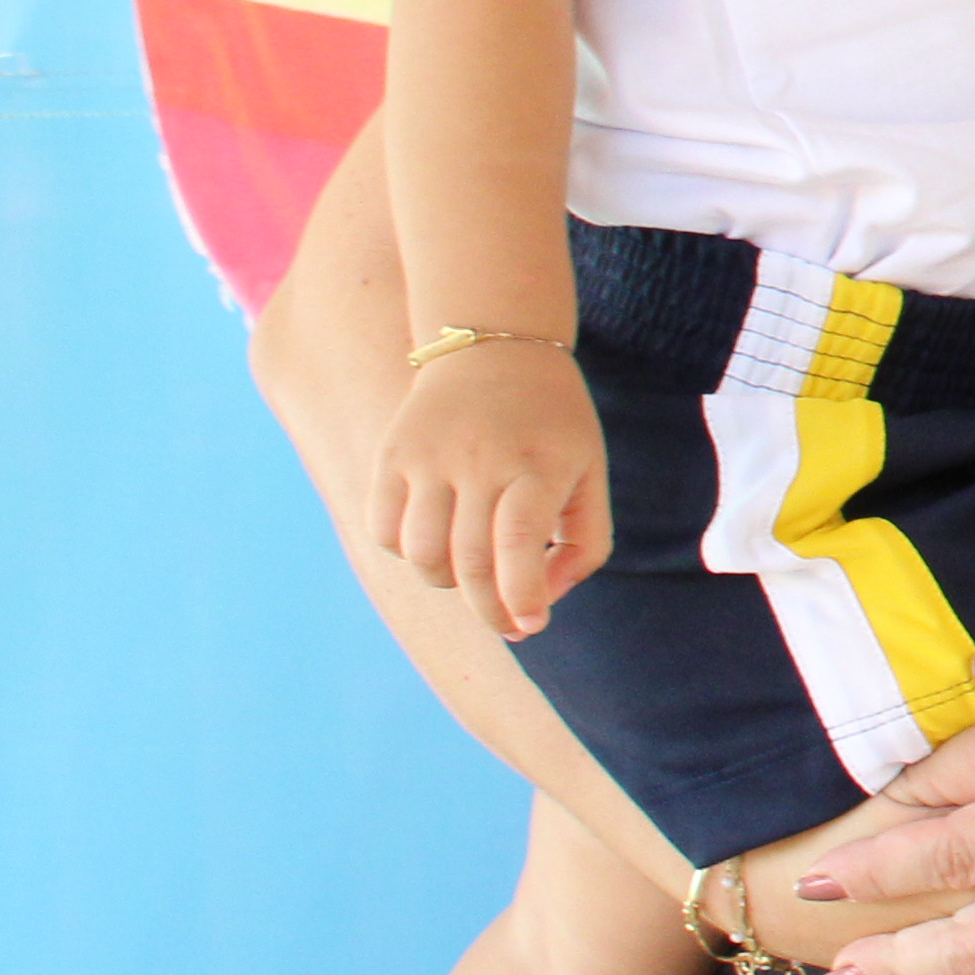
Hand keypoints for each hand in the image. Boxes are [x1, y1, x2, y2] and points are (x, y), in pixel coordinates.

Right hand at [370, 345, 608, 637]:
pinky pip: (384, 532)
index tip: (530, 626)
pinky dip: (408, 552)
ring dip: (447, 581)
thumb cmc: (552, 426)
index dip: (520, 595)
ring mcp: (429, 457)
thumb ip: (584, 542)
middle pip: (468, 561)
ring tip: (475, 568)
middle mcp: (480, 459)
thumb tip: (542, 605)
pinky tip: (439, 537)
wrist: (495, 348)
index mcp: (539, 462)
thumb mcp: (590, 472)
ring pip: (421, 554)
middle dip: (489, 609)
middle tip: (509, 623)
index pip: (518, 541)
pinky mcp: (391, 457)